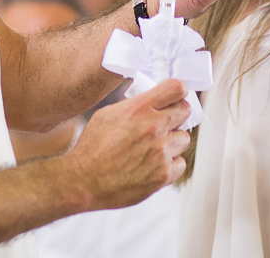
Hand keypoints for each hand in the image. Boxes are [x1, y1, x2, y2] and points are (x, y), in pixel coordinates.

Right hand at [63, 79, 191, 209]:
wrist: (84, 180)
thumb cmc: (92, 148)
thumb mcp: (107, 114)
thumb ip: (134, 106)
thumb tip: (151, 102)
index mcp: (139, 109)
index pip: (177, 88)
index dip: (178, 91)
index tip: (175, 96)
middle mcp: (153, 127)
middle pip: (185, 111)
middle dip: (176, 115)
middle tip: (164, 123)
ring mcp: (161, 152)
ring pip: (184, 138)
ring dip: (172, 142)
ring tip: (152, 148)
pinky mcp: (164, 174)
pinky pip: (180, 163)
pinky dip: (170, 164)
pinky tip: (153, 164)